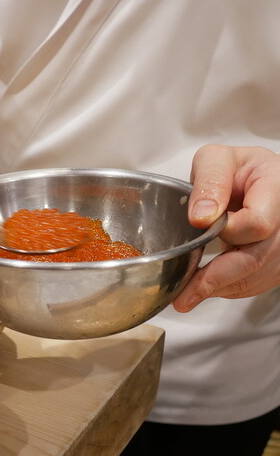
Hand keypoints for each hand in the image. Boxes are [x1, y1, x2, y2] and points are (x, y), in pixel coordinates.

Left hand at [173, 144, 279, 311]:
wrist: (254, 180)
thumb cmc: (237, 169)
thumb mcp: (217, 159)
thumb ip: (209, 181)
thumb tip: (201, 217)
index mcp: (276, 187)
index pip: (259, 223)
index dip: (229, 231)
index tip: (199, 227)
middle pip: (258, 258)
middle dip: (216, 279)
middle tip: (184, 296)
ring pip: (258, 275)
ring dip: (220, 288)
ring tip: (187, 296)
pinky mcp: (278, 260)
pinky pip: (258, 282)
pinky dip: (230, 288)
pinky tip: (207, 288)